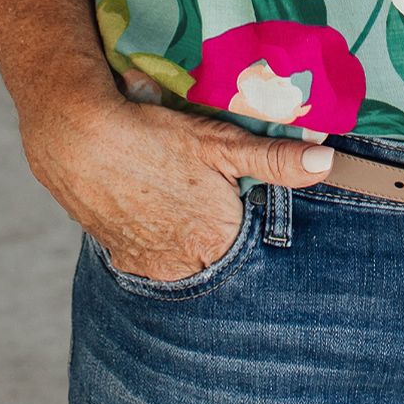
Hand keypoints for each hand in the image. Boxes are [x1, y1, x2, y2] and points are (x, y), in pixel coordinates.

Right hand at [19, 87, 334, 280]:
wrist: (76, 138)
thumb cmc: (153, 137)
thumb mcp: (221, 143)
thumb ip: (276, 160)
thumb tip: (327, 162)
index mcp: (218, 241)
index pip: (253, 244)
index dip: (248, 215)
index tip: (240, 194)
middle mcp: (184, 265)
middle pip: (218, 253)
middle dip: (220, 227)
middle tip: (204, 190)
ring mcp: (148, 266)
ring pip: (183, 257)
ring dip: (186, 234)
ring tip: (177, 195)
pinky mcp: (119, 258)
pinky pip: (150, 257)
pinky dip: (155, 237)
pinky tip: (152, 206)